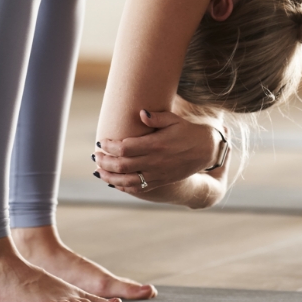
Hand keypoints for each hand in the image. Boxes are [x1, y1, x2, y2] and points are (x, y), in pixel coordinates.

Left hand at [94, 109, 227, 194]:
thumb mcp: (175, 120)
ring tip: (99, 171)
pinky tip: (114, 182)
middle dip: (105, 161)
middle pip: (122, 165)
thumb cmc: (187, 132)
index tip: (101, 141)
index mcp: (156, 144)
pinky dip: (123, 186)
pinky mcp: (160, 181)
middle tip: (96, 156)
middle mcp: (155, 161)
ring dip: (109, 177)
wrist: (205, 151)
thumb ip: (157, 117)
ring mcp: (157, 174)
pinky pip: (138, 188)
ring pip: (127, 180)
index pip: (125, 147)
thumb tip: (140, 113)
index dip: (109, 146)